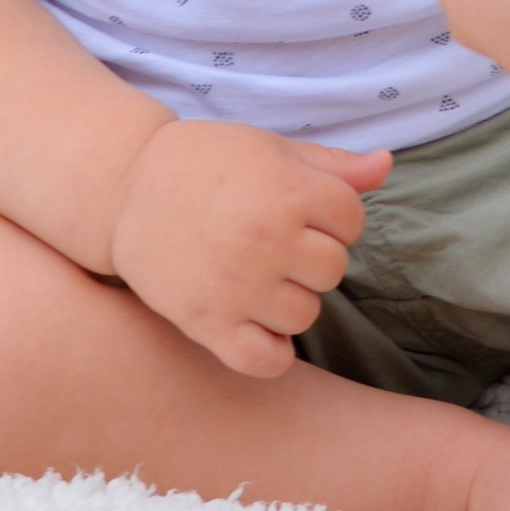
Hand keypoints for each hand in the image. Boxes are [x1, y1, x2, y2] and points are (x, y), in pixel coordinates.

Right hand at [106, 118, 391, 376]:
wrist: (124, 186)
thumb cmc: (206, 163)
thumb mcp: (271, 149)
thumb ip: (333, 164)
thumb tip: (385, 165)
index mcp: (288, 190)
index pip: (353, 220)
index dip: (331, 214)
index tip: (297, 208)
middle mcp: (268, 240)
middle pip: (333, 269)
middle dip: (310, 255)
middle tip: (269, 242)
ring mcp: (239, 287)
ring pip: (305, 315)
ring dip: (288, 300)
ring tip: (254, 275)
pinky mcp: (207, 323)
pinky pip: (266, 361)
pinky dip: (270, 352)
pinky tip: (256, 326)